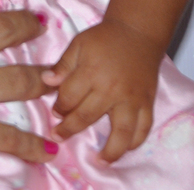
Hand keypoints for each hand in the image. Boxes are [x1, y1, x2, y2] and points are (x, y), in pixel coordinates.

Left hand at [43, 19, 162, 161]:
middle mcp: (112, 89)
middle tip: (58, 136)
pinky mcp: (147, 102)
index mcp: (91, 72)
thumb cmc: (104, 38)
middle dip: (70, 128)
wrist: (137, 31)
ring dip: (111, 150)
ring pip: (122, 131)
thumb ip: (63, 65)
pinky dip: (136, 141)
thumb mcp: (78, 44)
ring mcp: (132, 98)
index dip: (59, 106)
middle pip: (88, 116)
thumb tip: (46, 82)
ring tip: (100, 161)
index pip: (69, 97)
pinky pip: (144, 127)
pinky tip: (125, 149)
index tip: (55, 112)